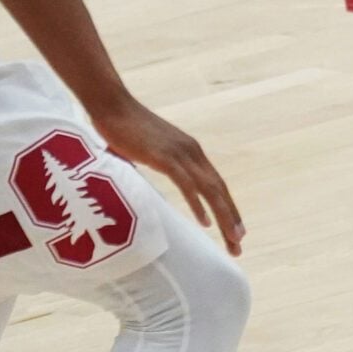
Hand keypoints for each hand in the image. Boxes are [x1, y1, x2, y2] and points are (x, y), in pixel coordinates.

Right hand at [93, 102, 245, 254]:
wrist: (113, 107)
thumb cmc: (126, 129)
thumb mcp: (151, 152)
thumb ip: (159, 165)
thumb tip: (151, 182)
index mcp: (191, 152)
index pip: (216, 184)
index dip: (228, 207)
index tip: (235, 230)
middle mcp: (192, 152)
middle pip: (220, 190)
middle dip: (231, 219)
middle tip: (239, 244)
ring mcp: (181, 154)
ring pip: (210, 190)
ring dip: (223, 216)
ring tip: (231, 239)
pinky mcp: (165, 158)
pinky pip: (187, 185)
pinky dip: (198, 204)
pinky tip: (205, 222)